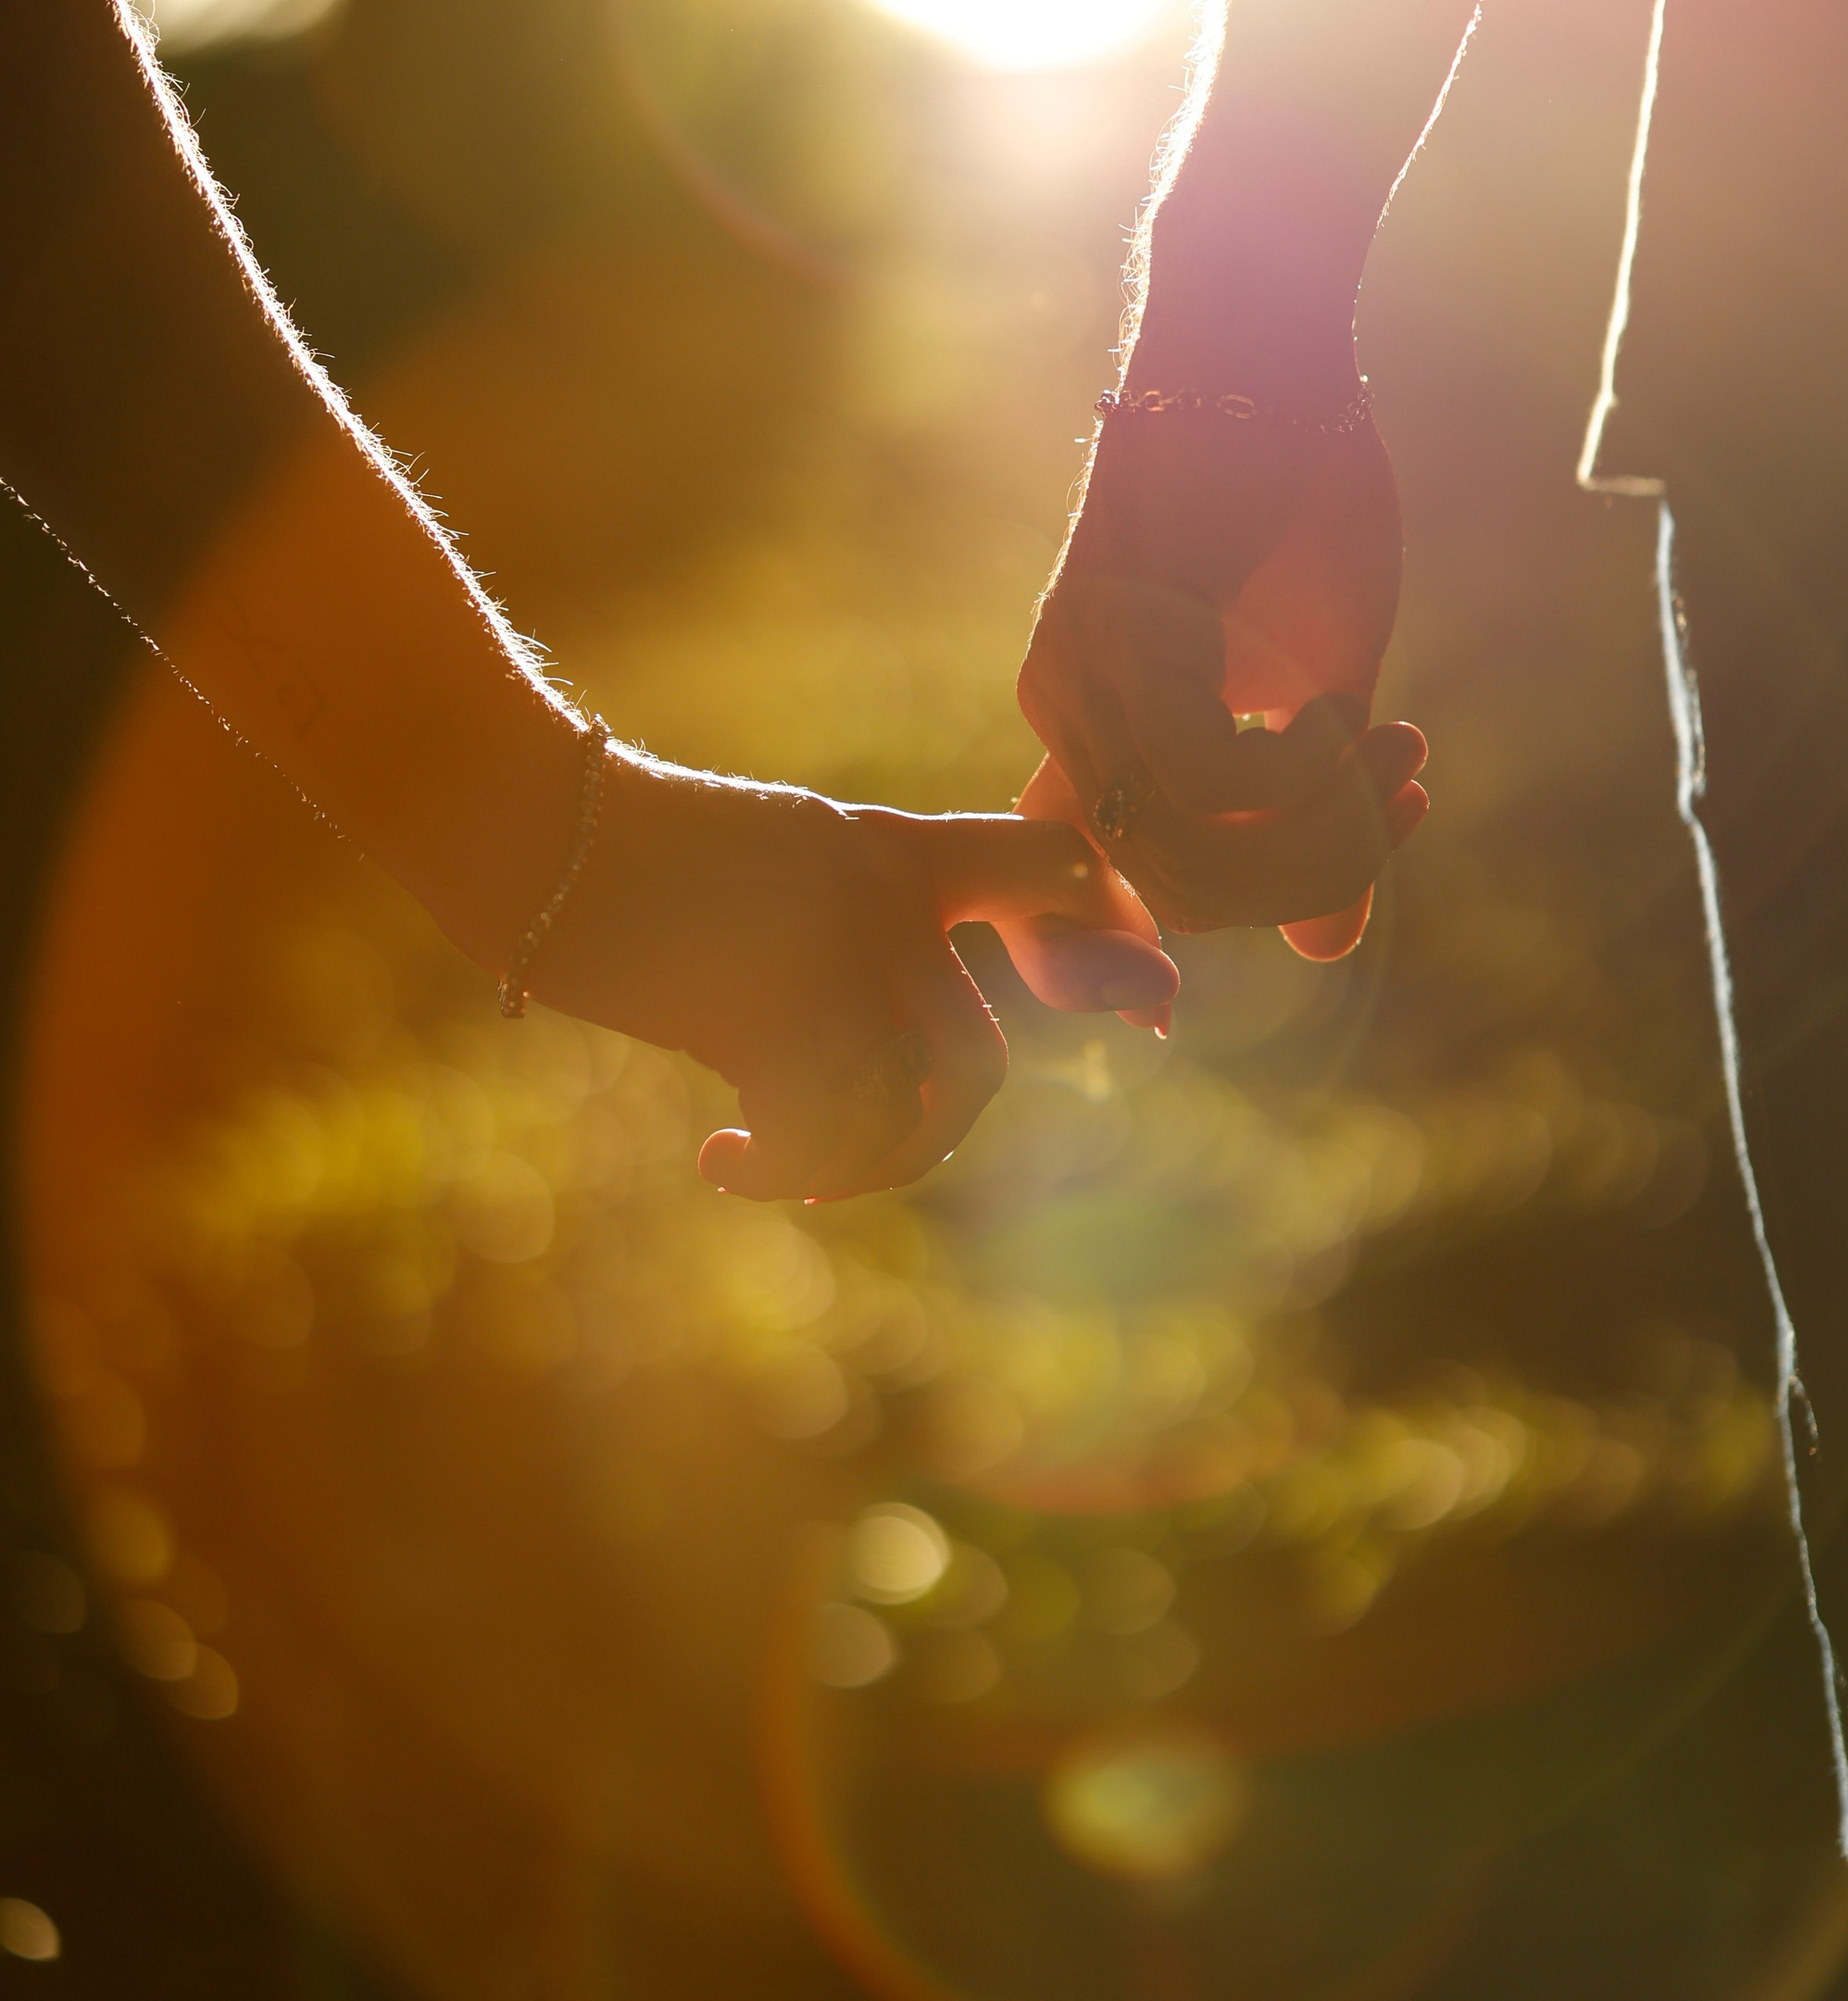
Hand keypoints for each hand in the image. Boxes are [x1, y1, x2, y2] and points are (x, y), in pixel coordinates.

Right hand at [526, 755, 1176, 1201]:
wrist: (539, 829)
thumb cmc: (628, 852)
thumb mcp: (766, 865)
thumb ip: (836, 928)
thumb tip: (849, 1046)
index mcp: (891, 851)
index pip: (1043, 864)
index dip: (1112, 925)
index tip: (1155, 994)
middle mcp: (887, 908)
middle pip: (977, 1065)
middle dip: (927, 1139)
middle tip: (847, 1162)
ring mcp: (838, 962)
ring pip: (907, 1117)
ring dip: (846, 1171)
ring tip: (769, 1163)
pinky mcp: (772, 1017)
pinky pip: (821, 1137)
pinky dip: (780, 1170)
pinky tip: (724, 1158)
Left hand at [1017, 393, 1425, 949]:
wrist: (1267, 352)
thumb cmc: (1296, 499)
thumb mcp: (1324, 687)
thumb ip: (1316, 818)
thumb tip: (1328, 952)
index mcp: (1097, 731)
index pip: (1073, 883)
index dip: (1091, 962)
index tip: (1151, 1016)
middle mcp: (1062, 716)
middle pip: (1164, 893)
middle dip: (1304, 881)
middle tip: (1405, 801)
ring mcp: (1079, 677)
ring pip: (1183, 851)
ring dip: (1317, 830)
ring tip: (1392, 749)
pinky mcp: (1113, 635)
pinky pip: (1206, 778)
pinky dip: (1297, 771)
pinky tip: (1340, 705)